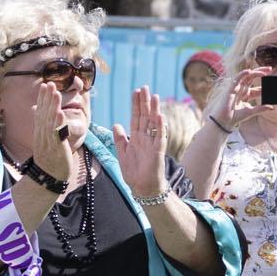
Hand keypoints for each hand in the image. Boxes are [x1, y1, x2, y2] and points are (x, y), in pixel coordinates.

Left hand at [119, 87, 168, 202]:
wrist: (142, 187)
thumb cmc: (133, 172)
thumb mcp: (122, 153)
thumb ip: (119, 138)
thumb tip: (116, 124)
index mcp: (136, 137)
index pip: (136, 117)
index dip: (136, 105)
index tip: (136, 92)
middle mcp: (145, 138)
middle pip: (145, 116)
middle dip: (145, 102)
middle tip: (145, 87)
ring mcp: (153, 143)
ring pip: (154, 123)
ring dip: (154, 110)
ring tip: (154, 96)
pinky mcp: (158, 151)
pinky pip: (160, 137)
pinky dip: (160, 126)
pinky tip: (159, 116)